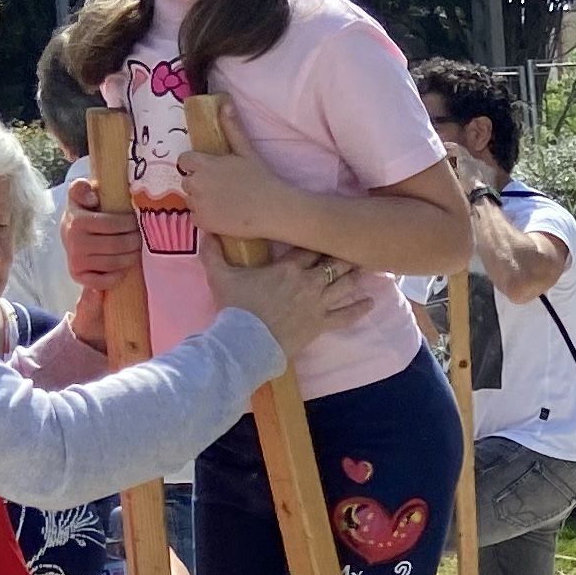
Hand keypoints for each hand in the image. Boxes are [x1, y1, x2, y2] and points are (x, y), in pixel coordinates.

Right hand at [62, 185, 141, 292]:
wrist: (68, 234)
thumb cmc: (83, 212)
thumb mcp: (80, 195)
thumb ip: (81, 188)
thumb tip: (92, 198)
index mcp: (78, 222)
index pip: (114, 224)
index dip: (130, 223)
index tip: (135, 221)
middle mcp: (75, 243)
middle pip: (117, 245)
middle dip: (134, 241)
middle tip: (140, 237)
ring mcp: (76, 261)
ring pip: (114, 264)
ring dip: (130, 258)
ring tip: (135, 250)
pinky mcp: (78, 276)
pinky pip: (103, 282)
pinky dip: (116, 277)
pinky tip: (122, 269)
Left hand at [174, 138, 301, 253]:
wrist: (273, 209)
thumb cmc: (262, 179)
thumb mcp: (246, 150)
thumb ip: (232, 128)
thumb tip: (225, 103)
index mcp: (204, 163)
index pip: (184, 161)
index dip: (194, 165)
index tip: (207, 171)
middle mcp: (197, 182)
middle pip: (187, 181)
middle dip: (198, 184)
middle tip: (219, 189)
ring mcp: (199, 204)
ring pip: (190, 201)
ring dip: (201, 201)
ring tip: (222, 204)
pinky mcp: (204, 222)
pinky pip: (195, 218)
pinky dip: (205, 218)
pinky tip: (222, 216)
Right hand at [213, 245, 362, 364]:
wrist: (245, 342)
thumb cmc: (235, 308)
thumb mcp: (220, 276)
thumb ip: (213, 253)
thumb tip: (204, 232)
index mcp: (288, 267)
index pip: (310, 246)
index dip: (320, 239)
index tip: (330, 232)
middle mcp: (309, 282)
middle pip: (334, 263)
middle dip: (344, 255)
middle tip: (358, 247)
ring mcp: (318, 304)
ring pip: (344, 284)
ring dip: (356, 276)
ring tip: (370, 268)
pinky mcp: (321, 324)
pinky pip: (345, 316)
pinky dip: (359, 309)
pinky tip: (371, 303)